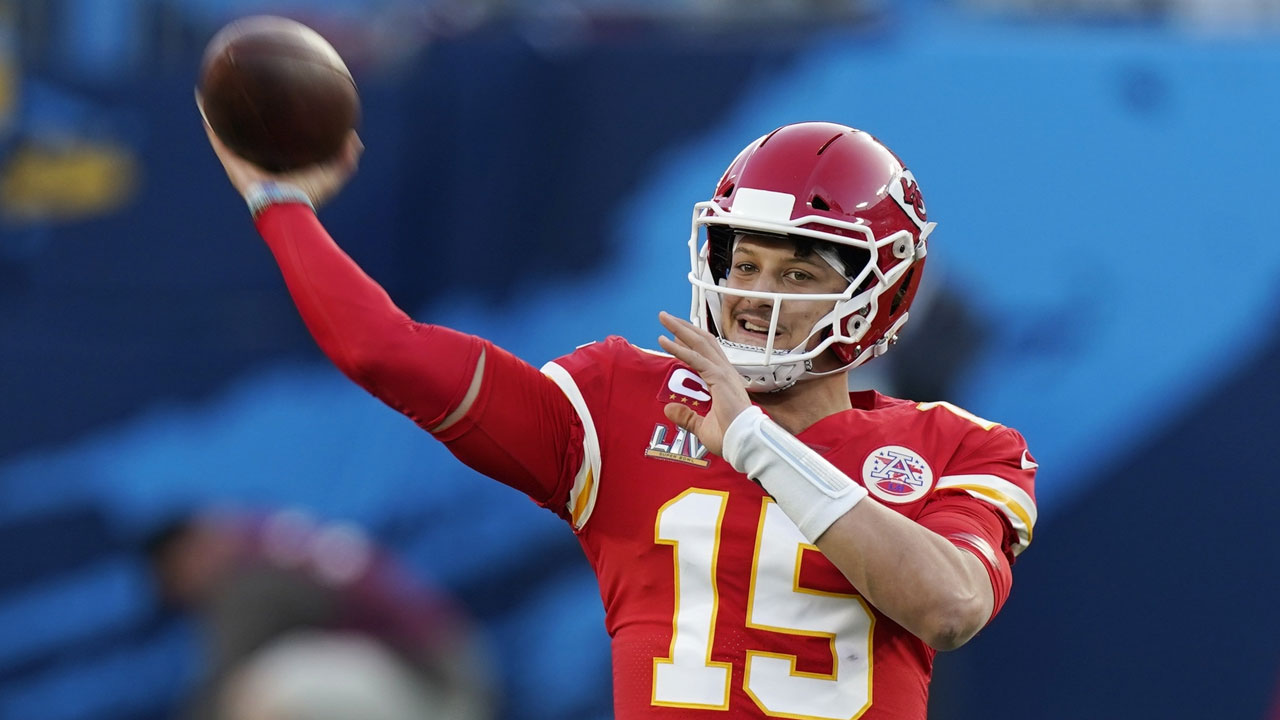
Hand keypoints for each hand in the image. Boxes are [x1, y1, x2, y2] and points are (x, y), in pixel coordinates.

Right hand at [197, 92, 362, 208]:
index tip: (274, 110)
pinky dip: (210, 125)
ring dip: (220, 118)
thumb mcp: (333, 174)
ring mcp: (244, 166)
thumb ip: (346, 157)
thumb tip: (355, 137)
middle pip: (250, 139)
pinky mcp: (232, 166)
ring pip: (229, 137)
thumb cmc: (310, 196)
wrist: (287, 210)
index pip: (276, 144)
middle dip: (245, 122)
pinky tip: (203, 105)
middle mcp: (260, 165)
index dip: (274, 129)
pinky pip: (219, 142)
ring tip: (213, 96)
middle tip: (243, 99)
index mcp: (281, 166)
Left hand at [656, 311, 751, 455]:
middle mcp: (726, 373)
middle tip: (666, 317)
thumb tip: (668, 408)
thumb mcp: (703, 428)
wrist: (745, 445)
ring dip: (680, 329)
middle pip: (703, 341)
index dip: (691, 341)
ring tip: (663, 318)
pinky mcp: (719, 379)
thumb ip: (687, 417)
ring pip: (700, 343)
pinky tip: (664, 341)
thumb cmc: (731, 438)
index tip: (675, 334)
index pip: (707, 353)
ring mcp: (724, 374)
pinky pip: (696, 359)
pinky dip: (679, 349)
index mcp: (725, 381)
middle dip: (684, 327)